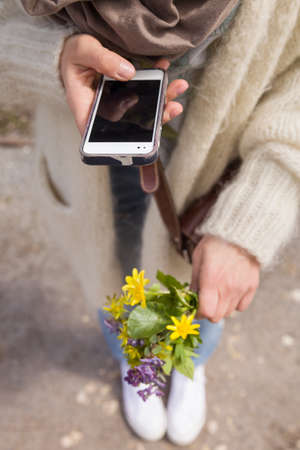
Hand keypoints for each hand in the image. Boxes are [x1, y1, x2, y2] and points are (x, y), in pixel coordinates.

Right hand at [59, 34, 187, 134]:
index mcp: (86, 107)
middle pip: (129, 124)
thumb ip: (102, 60)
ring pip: (142, 110)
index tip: (138, 141)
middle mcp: (104, 111)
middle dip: (154, 118)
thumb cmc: (74, 53)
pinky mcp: (127, 94)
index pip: (99, 133)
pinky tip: (166, 70)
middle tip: (172, 108)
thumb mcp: (83, 51)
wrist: (77, 47)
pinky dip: (159, 84)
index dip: (117, 142)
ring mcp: (118, 104)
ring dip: (163, 101)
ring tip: (178, 88)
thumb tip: (128, 72)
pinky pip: (146, 95)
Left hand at [191, 235, 259, 321]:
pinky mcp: (251, 286)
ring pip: (229, 313)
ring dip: (221, 308)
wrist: (240, 231)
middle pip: (217, 316)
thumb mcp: (198, 257)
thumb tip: (190, 296)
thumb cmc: (216, 242)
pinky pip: (242, 307)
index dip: (198, 313)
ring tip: (218, 294)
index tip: (195, 309)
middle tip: (205, 302)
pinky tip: (230, 293)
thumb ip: (194, 280)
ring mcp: (241, 288)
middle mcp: (227, 287)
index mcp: (211, 280)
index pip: (206, 311)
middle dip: (208, 312)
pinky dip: (235, 304)